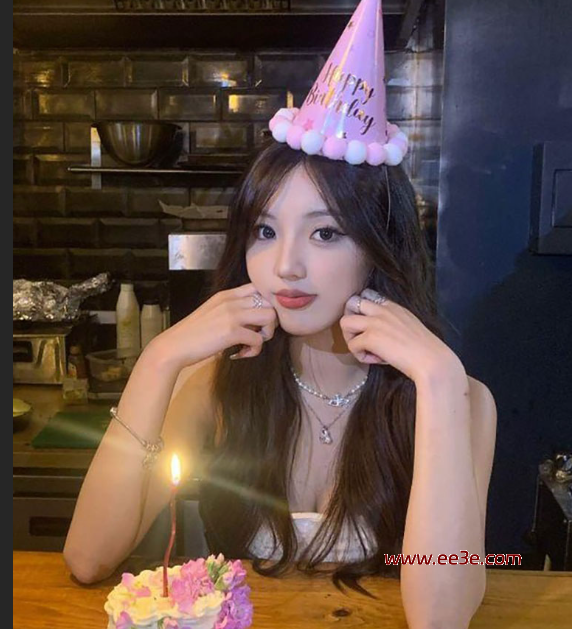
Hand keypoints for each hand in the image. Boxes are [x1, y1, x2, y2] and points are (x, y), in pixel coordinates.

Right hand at [147, 283, 277, 369]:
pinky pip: (259, 340)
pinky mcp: (232, 332)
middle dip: (269, 321)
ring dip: (266, 334)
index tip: (257, 320)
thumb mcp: (213, 313)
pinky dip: (255, 350)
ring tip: (252, 344)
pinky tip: (242, 354)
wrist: (174, 346)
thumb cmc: (192, 334)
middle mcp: (231, 301)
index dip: (265, 304)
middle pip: (269, 302)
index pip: (258, 288)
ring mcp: (232, 315)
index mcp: (226, 295)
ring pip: (270, 317)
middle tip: (257, 334)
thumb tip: (253, 322)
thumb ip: (232, 311)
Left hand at [339, 288, 457, 382]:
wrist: (432, 361)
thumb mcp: (409, 325)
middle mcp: (382, 310)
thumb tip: (380, 335)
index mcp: (393, 306)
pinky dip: (360, 355)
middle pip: (350, 302)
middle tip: (360, 337)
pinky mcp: (370, 337)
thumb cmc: (425, 350)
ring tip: (365, 349)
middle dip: (351, 320)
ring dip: (350, 337)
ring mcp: (375, 322)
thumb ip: (393, 323)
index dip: (361, 310)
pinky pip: (352, 345)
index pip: (367, 295)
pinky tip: (375, 360)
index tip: (368, 326)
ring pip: (344, 322)